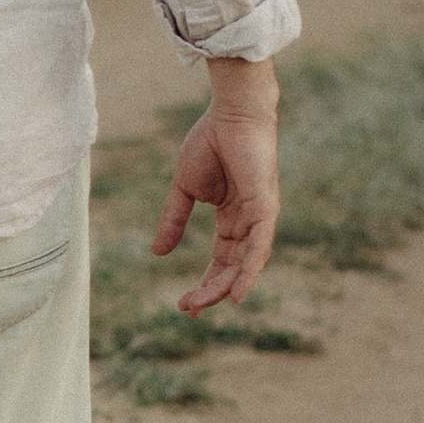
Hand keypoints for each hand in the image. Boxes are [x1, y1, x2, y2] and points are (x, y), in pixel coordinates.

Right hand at [152, 63, 279, 313]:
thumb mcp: (184, 189)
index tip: (184, 304)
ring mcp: (260, 216)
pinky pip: (259, 246)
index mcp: (232, 217)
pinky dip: (249, 271)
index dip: (205, 283)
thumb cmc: (211, 142)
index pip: (221, 260)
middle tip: (188, 309)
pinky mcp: (266, 207)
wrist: (230, 113)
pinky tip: (237, 292)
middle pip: (232, 267)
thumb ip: (174, 220)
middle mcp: (249, 222)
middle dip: (210, 290)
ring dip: (225, 286)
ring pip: (245, 263)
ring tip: (202, 304)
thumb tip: (158, 253)